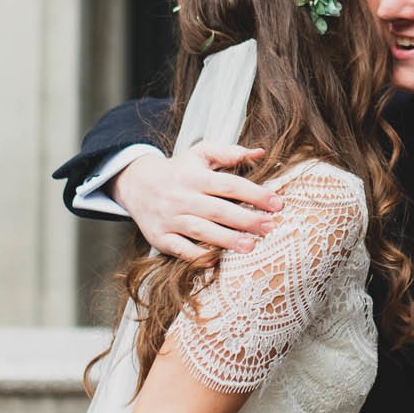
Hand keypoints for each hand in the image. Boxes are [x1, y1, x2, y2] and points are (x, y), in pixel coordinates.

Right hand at [111, 143, 282, 260]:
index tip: (277, 204)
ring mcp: (169, 218)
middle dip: (246, 219)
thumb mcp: (200, 154)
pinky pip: (179, 249)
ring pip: (200, 230)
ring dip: (226, 240)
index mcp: (195, 176)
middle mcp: (181, 197)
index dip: (254, 194)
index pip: (229, 184)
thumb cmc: (178, 171)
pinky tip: (218, 260)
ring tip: (251, 247)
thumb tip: (260, 152)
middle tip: (270, 227)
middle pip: (218, 209)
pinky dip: (197, 256)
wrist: (136, 185)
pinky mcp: (159, 237)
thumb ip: (230, 153)